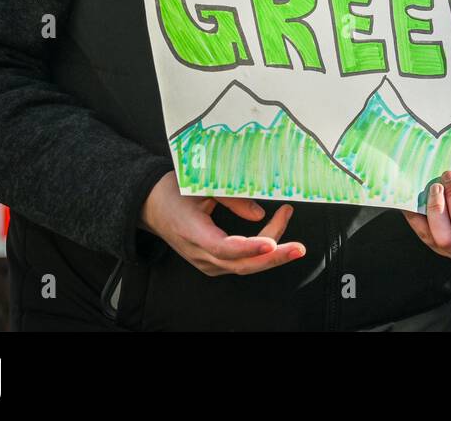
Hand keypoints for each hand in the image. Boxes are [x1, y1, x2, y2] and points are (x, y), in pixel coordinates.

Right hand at [140, 171, 304, 275]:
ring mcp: (206, 261)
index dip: (249, 247)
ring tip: (287, 219)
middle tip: (299, 248)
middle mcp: (199, 253)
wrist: (151, 206)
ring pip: (244, 265)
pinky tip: (276, 235)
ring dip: (272, 251)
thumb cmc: (173, 191)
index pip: (223, 248)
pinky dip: (261, 251)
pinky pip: (241, 263)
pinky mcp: (213, 262)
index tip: (271, 243)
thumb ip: (230, 198)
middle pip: (241, 264)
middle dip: (274, 258)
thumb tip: (260, 214)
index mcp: (192, 232)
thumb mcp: (200, 185)